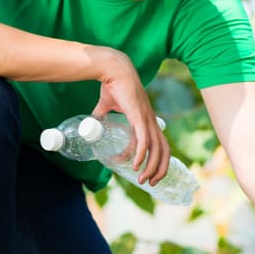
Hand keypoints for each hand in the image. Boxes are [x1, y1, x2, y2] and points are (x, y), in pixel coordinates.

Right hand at [92, 49, 169, 185]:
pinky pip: (143, 140)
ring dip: (150, 167)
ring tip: (142, 180)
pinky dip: (141, 154)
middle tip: (150, 183)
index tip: (143, 172)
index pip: (160, 144)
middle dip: (160, 169)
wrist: (114, 70)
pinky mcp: (138, 117)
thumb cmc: (113, 85)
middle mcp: (151, 121)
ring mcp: (146, 119)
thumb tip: (91, 124)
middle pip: (163, 150)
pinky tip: (135, 165)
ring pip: (155, 149)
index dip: (156, 160)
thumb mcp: (107, 105)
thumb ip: (101, 115)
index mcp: (147, 120)